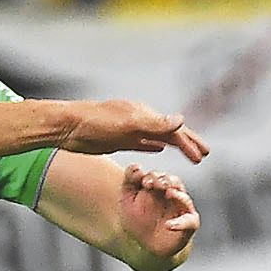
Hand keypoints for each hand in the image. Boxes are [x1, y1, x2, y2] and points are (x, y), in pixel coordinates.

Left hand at [62, 100, 208, 163]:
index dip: (190, 142)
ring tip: (189, 155)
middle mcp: (139, 120)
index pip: (174, 129)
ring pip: (158, 138)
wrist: (66, 127)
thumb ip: (154, 124)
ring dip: (174, 146)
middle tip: (204, 155)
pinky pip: (142, 142)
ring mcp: (128, 129)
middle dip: (188, 143)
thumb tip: (182, 120)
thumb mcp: (127, 125)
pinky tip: (159, 150)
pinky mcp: (117, 139)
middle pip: (170, 133)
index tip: (204, 155)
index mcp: (144, 115)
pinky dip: (154, 146)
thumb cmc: (95, 125)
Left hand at [116, 164, 199, 264]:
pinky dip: (180, 223)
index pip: (157, 176)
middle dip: (163, 181)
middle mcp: (174, 194)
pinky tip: (168, 225)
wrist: (145, 246)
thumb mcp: (128, 199)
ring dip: (176, 195)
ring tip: (168, 193)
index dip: (150, 176)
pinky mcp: (190, 224)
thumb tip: (136, 166)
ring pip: (183, 197)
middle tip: (151, 184)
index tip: (141, 180)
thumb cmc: (138, 220)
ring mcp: (183, 208)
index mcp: (159, 186)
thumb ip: (130, 180)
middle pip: (173, 182)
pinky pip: (189, 222)